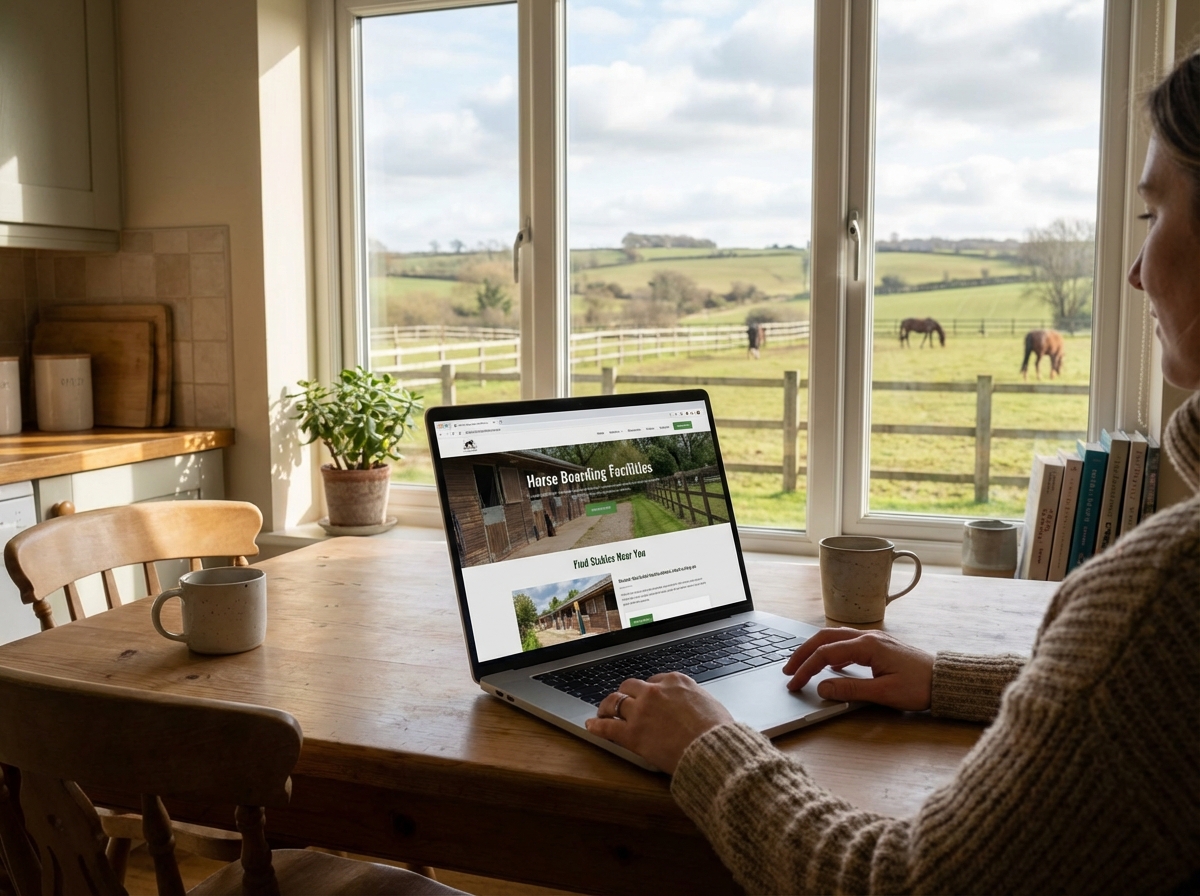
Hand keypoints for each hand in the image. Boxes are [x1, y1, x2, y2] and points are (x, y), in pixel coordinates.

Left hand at [585, 673, 733, 773]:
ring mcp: (641, 711)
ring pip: (615, 702)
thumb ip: (695, 700)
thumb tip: (695, 707)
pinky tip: (591, 726)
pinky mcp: (632, 734)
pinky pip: (607, 727)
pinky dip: (596, 726)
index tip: (646, 697)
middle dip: (625, 694)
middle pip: (631, 686)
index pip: (654, 680)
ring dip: (606, 707)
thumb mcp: (711, 704)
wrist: (714, 749)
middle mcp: (655, 691)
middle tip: (621, 702)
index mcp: (676, 681)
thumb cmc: (719, 732)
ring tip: (602, 712)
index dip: (648, 690)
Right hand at [782, 628, 933, 711]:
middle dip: (803, 653)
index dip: (806, 669)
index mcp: (867, 646)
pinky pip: (846, 643)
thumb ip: (850, 689)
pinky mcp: (878, 645)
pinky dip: (830, 650)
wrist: (945, 680)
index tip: (794, 683)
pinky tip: (828, 663)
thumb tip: (821, 688)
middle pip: (825, 639)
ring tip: (801, 664)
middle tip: (788, 669)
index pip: (826, 654)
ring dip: (815, 649)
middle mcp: (868, 637)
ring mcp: (873, 639)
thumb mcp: (883, 693)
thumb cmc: (919, 687)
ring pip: (835, 638)